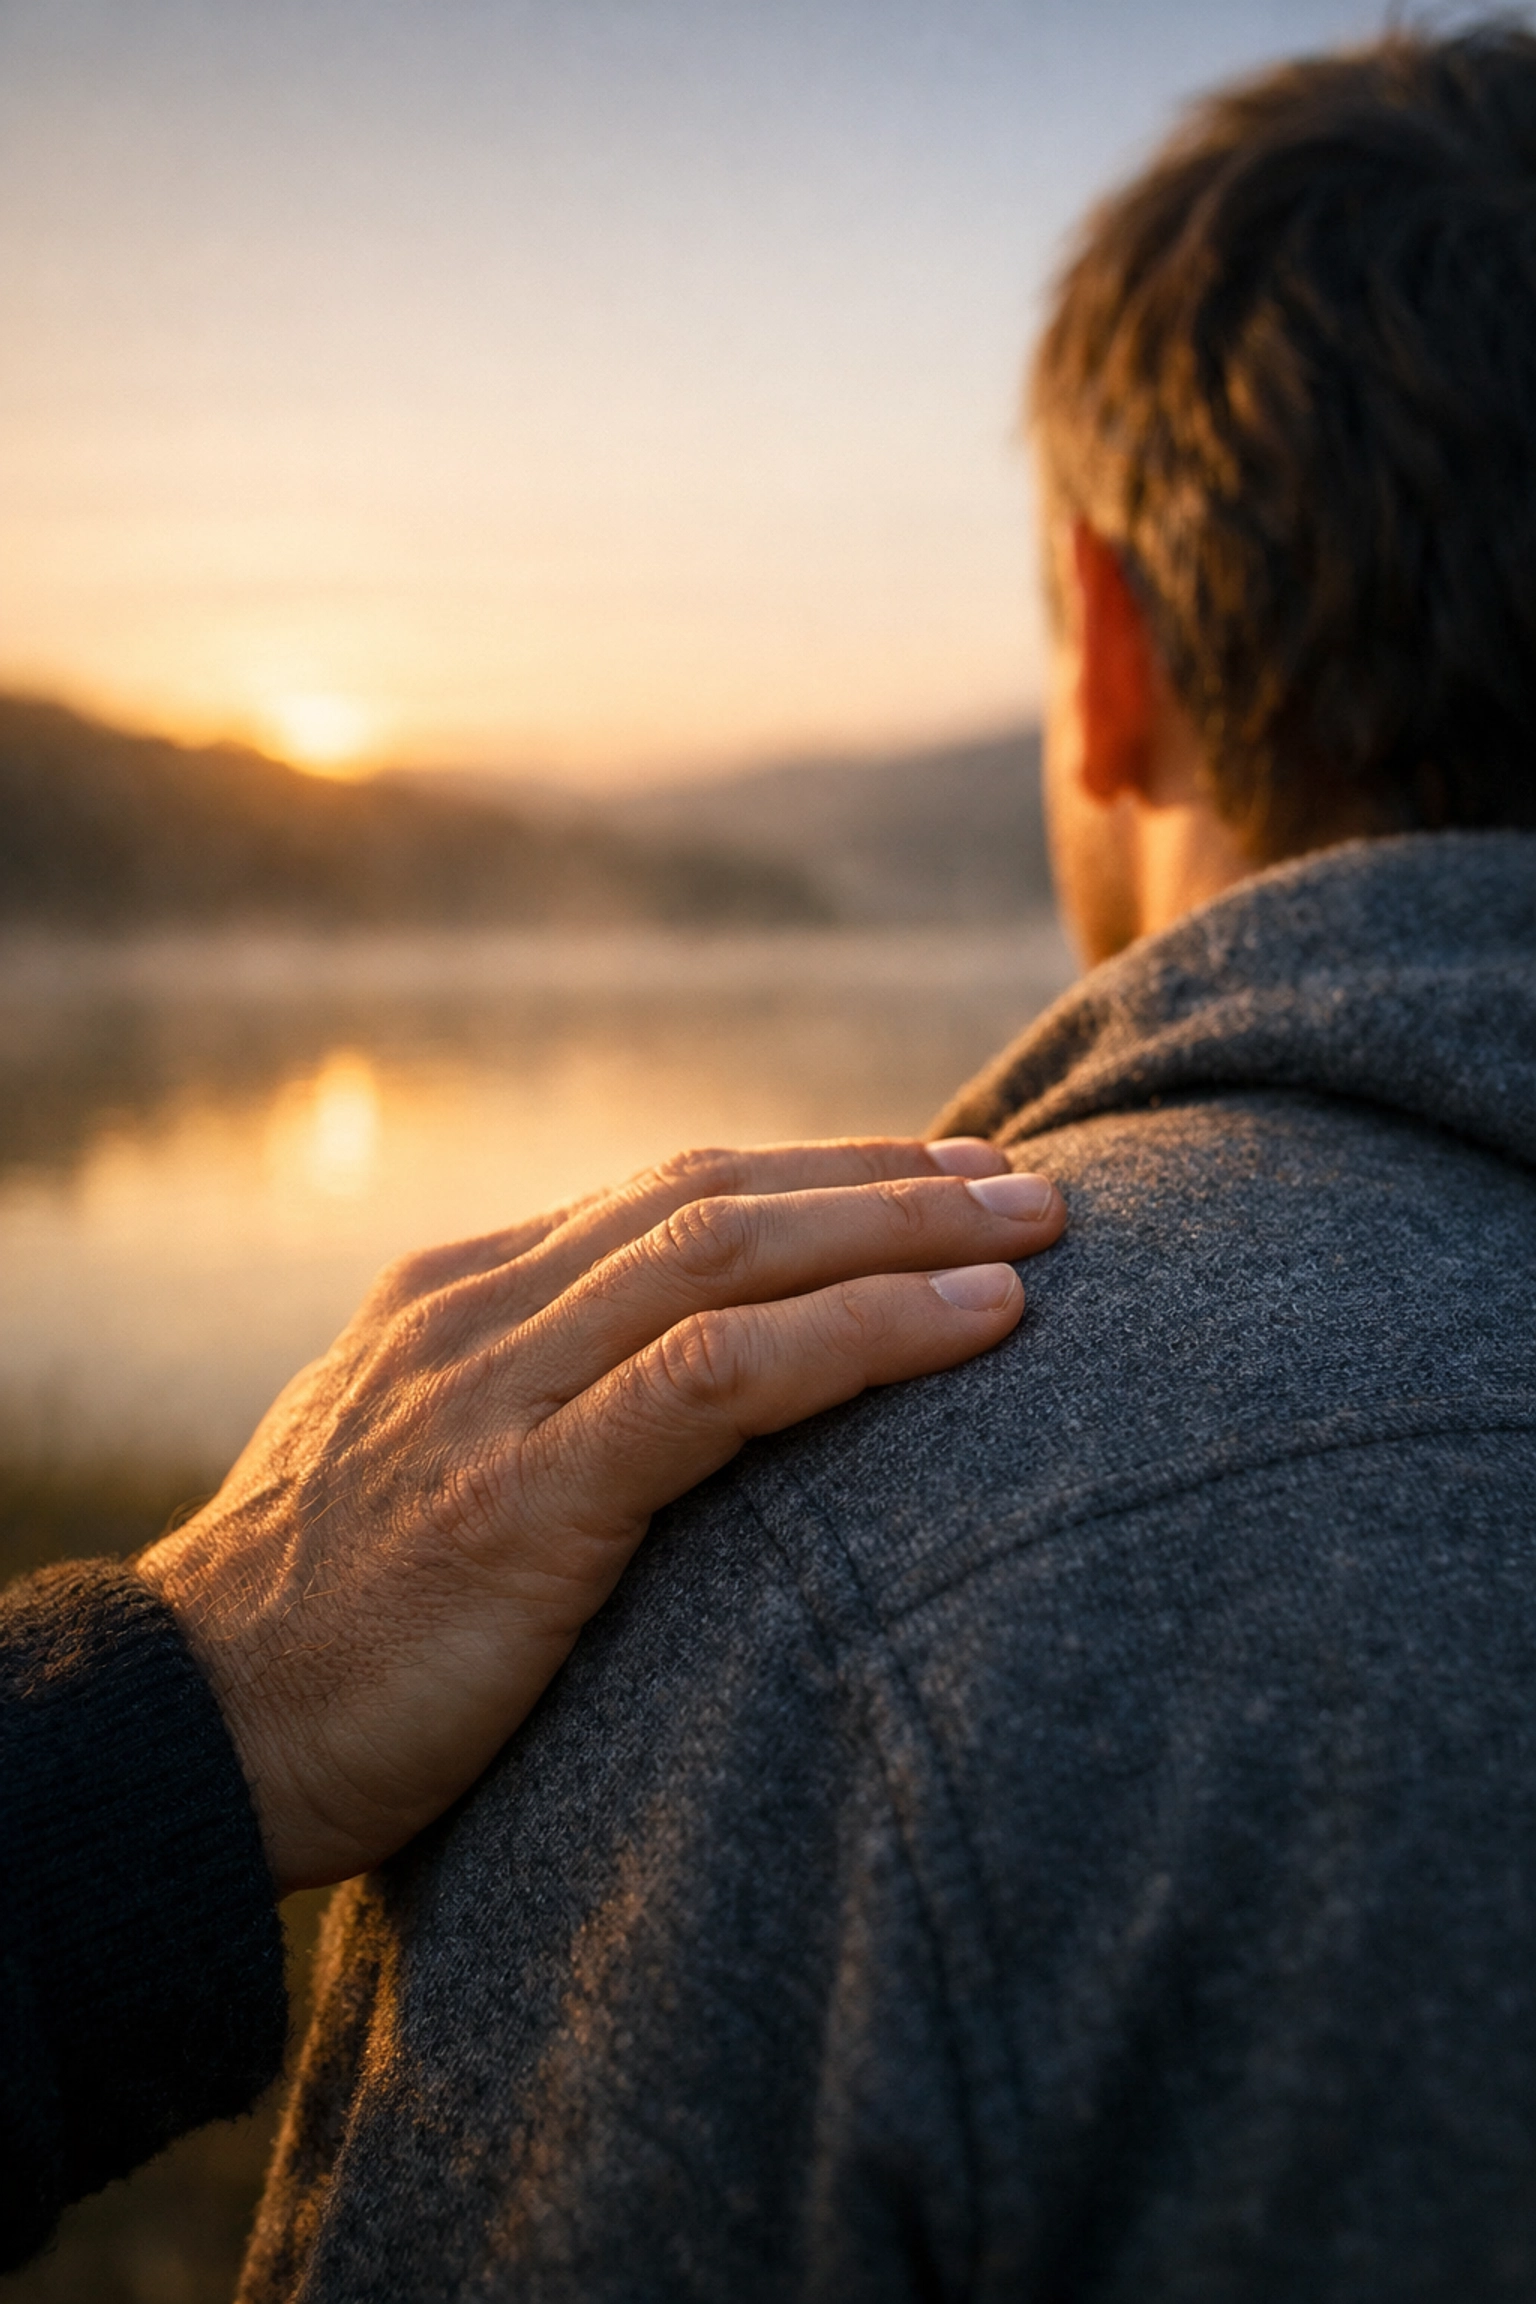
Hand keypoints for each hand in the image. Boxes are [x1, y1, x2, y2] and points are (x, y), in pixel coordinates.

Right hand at [138, 1135, 1064, 1892]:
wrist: (186, 1735)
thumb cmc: (322, 1631)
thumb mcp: (416, 1472)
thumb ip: (524, 1412)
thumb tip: (666, 1411)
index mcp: (460, 1296)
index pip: (669, 1197)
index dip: (818, 1179)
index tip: (936, 1182)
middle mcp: (482, 1312)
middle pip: (719, 1197)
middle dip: (885, 1181)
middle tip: (1023, 1182)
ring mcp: (497, 1391)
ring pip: (732, 1256)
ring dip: (903, 1232)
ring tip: (1038, 1231)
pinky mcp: (522, 1494)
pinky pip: (720, 1377)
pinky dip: (860, 1334)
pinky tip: (977, 1324)